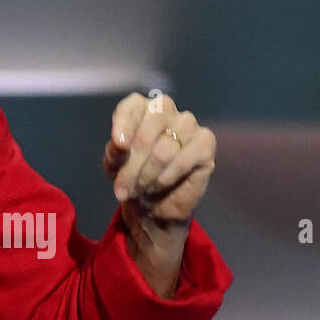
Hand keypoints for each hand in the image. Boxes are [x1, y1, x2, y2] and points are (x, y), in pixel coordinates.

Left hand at [104, 92, 216, 296]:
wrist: (149, 217)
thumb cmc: (128, 186)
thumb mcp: (113, 168)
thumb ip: (116, 150)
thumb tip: (121, 144)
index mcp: (142, 113)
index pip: (135, 102)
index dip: (125, 121)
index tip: (118, 146)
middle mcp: (169, 117)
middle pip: (153, 121)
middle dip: (136, 156)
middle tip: (123, 186)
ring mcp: (191, 133)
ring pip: (173, 138)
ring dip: (152, 168)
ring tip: (138, 191)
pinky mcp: (206, 153)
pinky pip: (194, 153)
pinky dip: (173, 172)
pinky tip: (159, 188)